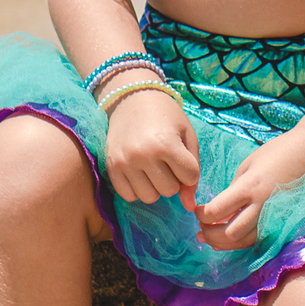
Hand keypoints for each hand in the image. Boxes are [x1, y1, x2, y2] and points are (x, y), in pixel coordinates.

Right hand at [105, 90, 199, 206]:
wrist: (132, 99)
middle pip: (170, 190)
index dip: (190, 169)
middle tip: (166, 160)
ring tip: (153, 166)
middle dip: (173, 179)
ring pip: (150, 197)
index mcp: (166, 143)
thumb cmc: (166, 116)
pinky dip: (137, 188)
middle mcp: (143, 155)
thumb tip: (190, 207)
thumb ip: (193, 171)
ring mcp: (125, 162)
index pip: (190, 176)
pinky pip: (129, 196)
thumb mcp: (187, 136)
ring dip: (155, 186)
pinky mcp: (111, 167)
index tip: (182, 156)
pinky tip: (139, 172)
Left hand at [194, 129, 304, 250]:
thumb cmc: (276, 154)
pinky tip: (229, 239)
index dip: (202, 214)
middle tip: (200, 228)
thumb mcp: (247, 166)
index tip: (197, 210)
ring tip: (209, 237)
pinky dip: (240, 242)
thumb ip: (233, 189)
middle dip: (210, 234)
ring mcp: (273, 216)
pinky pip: (257, 239)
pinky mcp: (281, 221)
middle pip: (229, 233)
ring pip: (243, 241)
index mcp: (249, 187)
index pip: (218, 210)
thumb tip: (220, 209)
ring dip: (223, 243)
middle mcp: (261, 206)